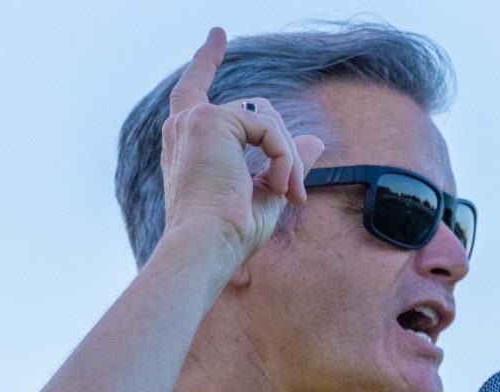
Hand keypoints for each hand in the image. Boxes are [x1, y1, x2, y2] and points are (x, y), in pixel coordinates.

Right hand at [158, 27, 325, 266]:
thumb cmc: (228, 234)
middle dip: (284, 151)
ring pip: (267, 119)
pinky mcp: (210, 119)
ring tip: (287, 196)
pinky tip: (279, 187)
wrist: (206, 247)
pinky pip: (268, 127)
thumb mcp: (266, 193)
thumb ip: (285, 162)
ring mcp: (195, 119)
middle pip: (257, 112)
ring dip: (287, 159)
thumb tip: (315, 140)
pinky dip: (283, 158)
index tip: (218, 35)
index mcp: (187, 144)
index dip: (207, 61)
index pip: (195, 90)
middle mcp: (184, 126)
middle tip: (295, 195)